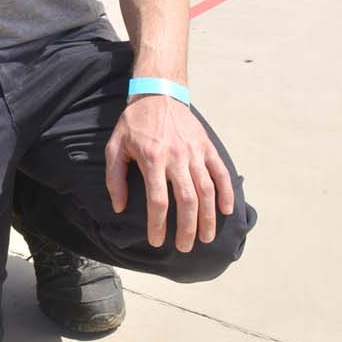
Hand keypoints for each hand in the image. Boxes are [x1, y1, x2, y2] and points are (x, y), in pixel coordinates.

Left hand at [104, 96, 235, 252]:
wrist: (158, 94)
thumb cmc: (134, 123)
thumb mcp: (115, 147)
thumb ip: (115, 178)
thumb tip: (118, 208)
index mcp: (152, 158)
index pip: (158, 200)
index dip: (158, 225)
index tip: (157, 242)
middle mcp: (176, 156)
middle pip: (187, 200)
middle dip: (187, 228)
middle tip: (185, 247)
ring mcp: (195, 152)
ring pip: (207, 190)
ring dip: (209, 217)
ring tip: (206, 238)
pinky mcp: (206, 147)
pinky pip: (220, 173)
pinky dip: (226, 192)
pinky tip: (227, 211)